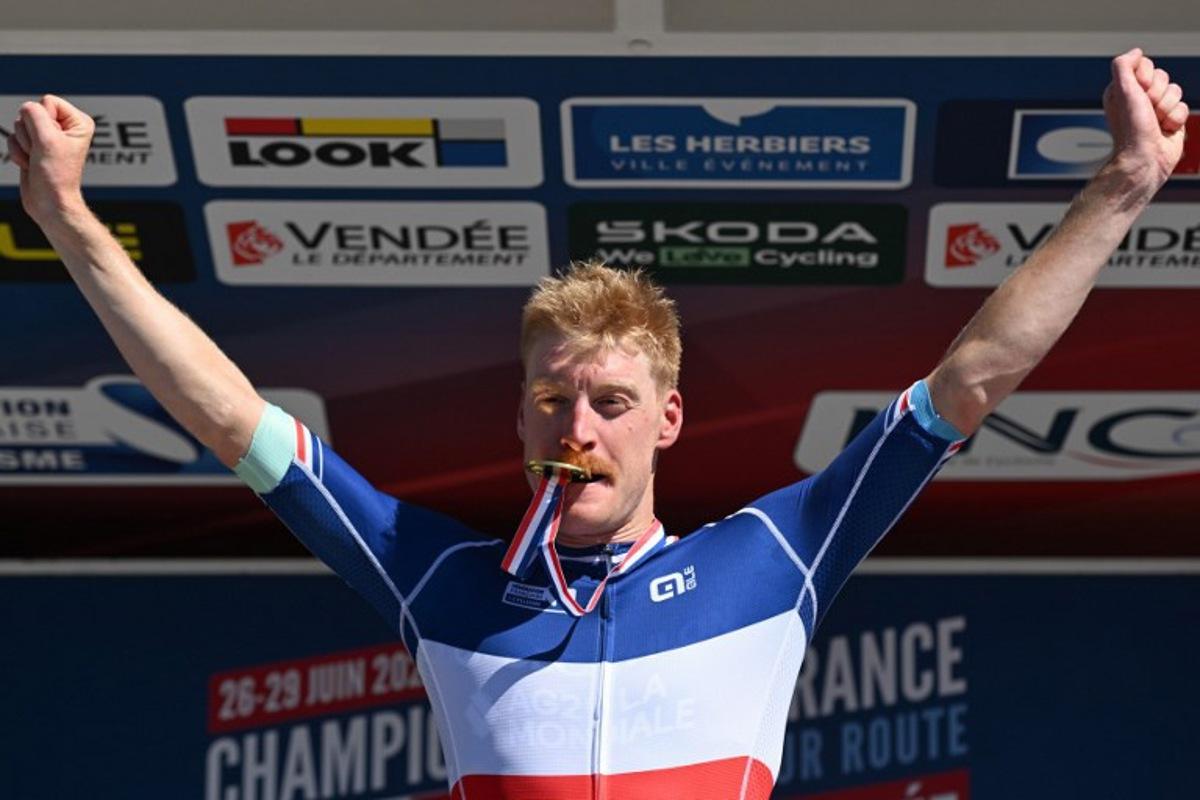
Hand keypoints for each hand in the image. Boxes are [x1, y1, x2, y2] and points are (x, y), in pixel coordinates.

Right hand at [7, 94, 94, 224]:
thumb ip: (35, 114)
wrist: (49, 201)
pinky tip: (30, 164)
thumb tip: (26, 107)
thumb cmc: (56, 174)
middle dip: (31, 134)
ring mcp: (47, 136)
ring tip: (37, 159)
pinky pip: (13, 137)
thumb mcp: (47, 139)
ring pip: (20, 124)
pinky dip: (17, 152)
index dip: (43, 120)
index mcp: (78, 122)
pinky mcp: (33, 145)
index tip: (52, 142)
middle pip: (31, 111)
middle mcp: (64, 126)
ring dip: (24, 144)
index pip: (48, 100)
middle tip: (43, 153)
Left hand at [1103, 48, 1188, 185]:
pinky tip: (1165, 130)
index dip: (1146, 76)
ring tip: (1156, 122)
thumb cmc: (1132, 129)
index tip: (1139, 91)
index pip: (1144, 65)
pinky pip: (1183, 107)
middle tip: (1148, 110)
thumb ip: (1124, 65)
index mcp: (1123, 90)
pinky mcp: (1171, 120)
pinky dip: (1176, 119)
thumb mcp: (1122, 91)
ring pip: (1175, 90)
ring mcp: (1156, 109)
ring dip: (1167, 107)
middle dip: (1158, 93)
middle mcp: (1138, 99)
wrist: (1146, 159)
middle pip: (1162, 76)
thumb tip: (1136, 52)